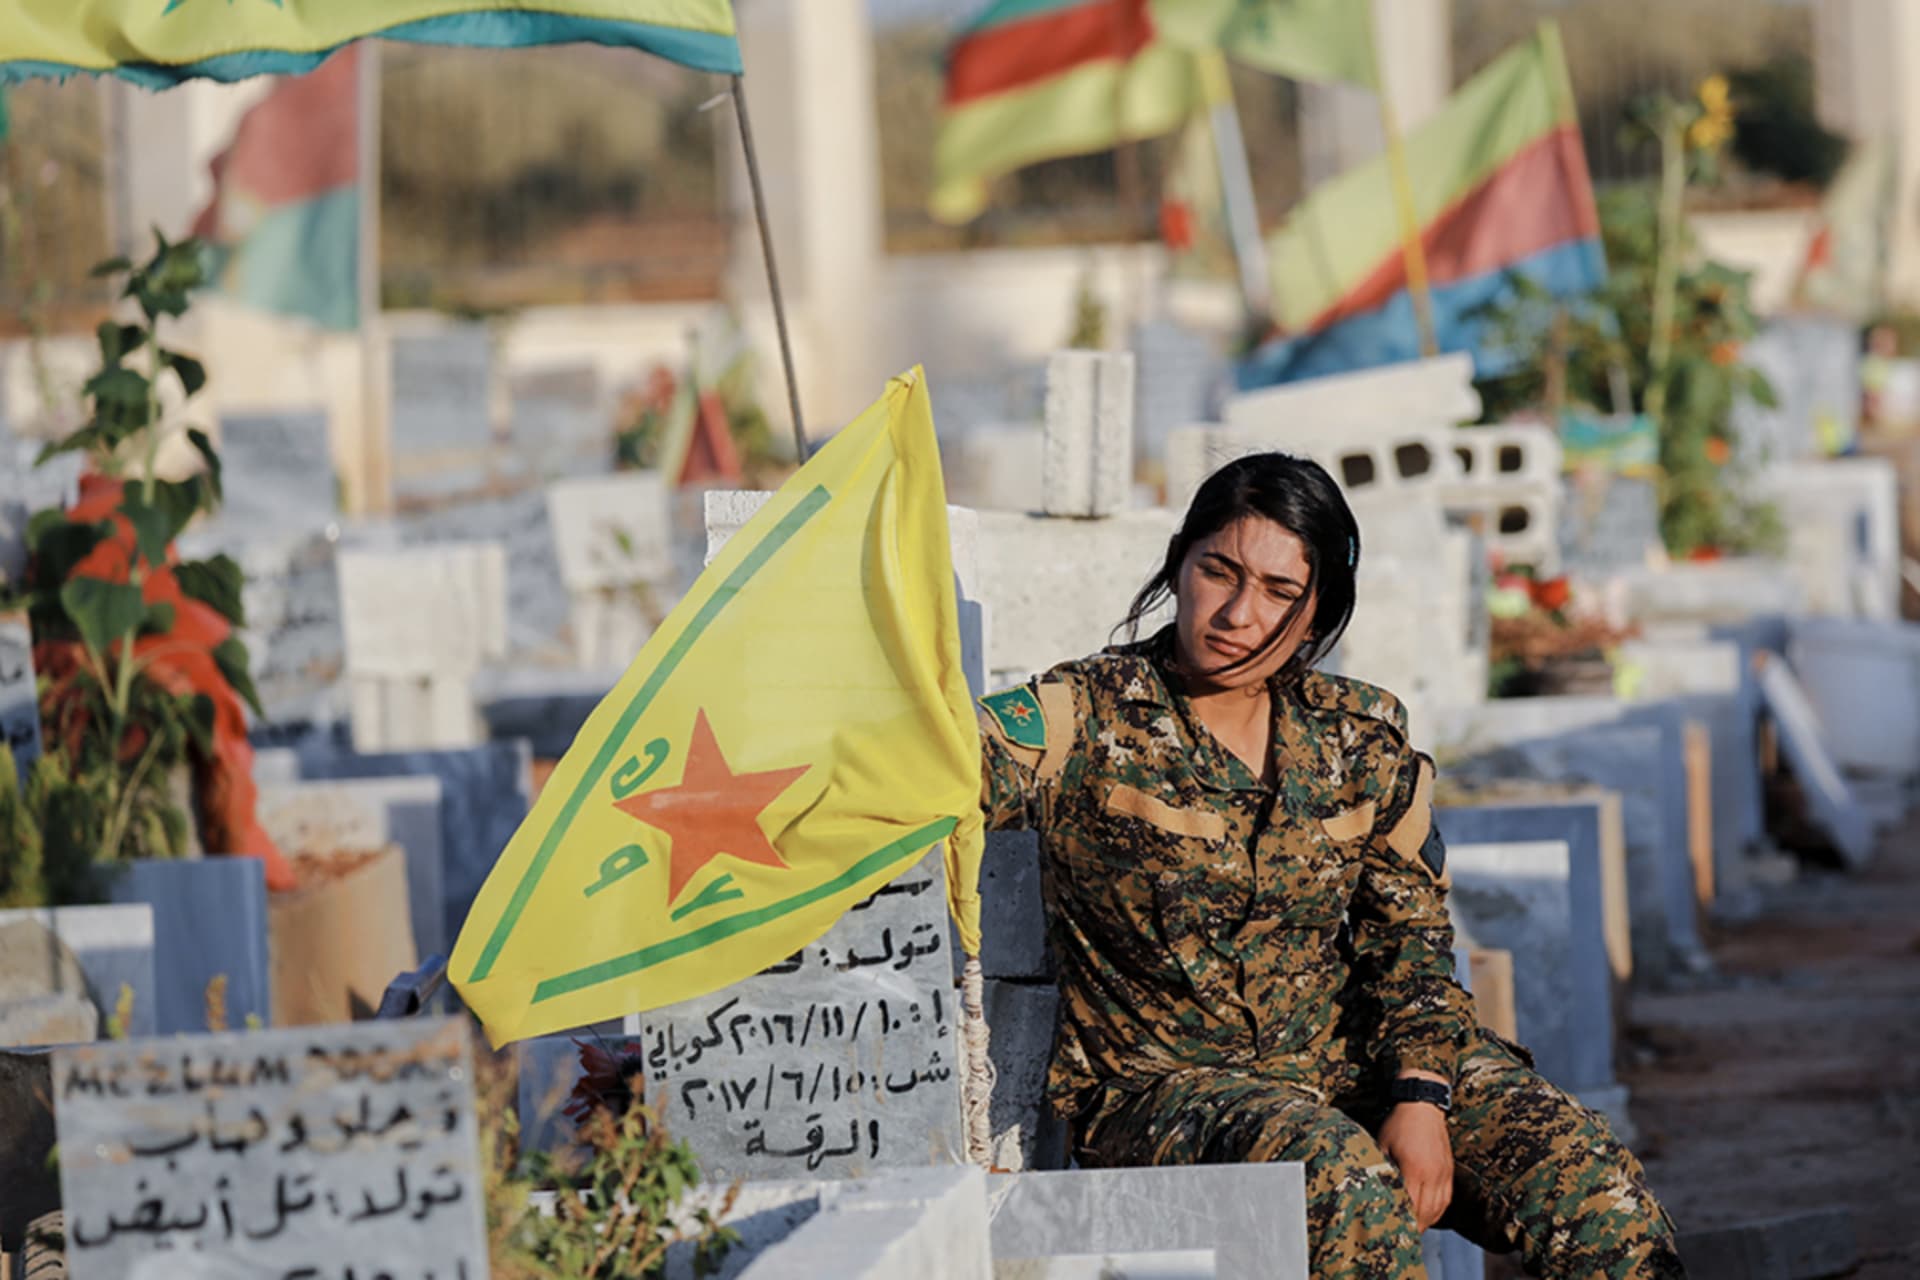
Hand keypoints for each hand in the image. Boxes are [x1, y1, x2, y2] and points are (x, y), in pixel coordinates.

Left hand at [1378, 1099, 1452, 1229]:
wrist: (1422, 1103)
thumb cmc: (1397, 1124)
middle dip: (1414, 1227)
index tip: (1392, 1232)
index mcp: (1415, 1169)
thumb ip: (1381, 1170)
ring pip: (1438, 1208)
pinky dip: (1437, 1211)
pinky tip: (1427, 1216)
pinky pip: (1446, 1198)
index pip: (1411, 1206)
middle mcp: (1433, 1174)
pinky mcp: (1449, 1170)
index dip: (1402, 1222)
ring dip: (1426, 1222)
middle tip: (1401, 1238)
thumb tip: (1372, 1190)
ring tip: (1413, 1230)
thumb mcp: (1381, 1146)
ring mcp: (1444, 1172)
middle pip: (1426, 1212)